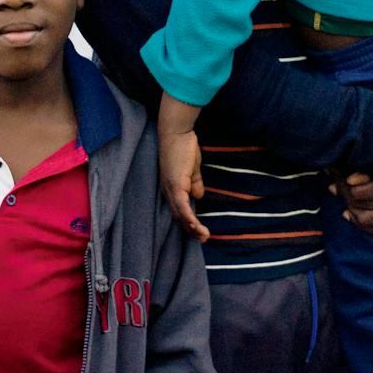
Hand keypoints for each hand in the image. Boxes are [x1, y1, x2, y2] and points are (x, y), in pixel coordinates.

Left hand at [157, 126, 208, 241]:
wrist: (176, 133)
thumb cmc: (184, 148)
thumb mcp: (192, 169)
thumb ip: (195, 182)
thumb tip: (199, 196)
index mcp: (172, 189)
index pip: (179, 212)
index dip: (190, 224)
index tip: (201, 233)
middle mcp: (168, 192)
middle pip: (179, 218)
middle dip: (192, 231)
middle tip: (204, 239)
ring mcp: (170, 189)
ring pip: (180, 215)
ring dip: (192, 227)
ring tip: (204, 236)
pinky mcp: (175, 185)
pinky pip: (181, 206)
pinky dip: (188, 217)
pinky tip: (196, 226)